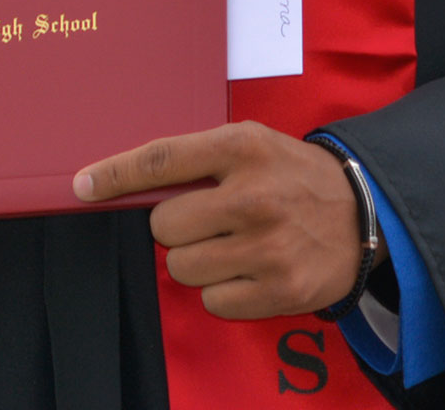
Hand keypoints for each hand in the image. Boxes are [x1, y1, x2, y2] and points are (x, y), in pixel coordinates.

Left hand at [73, 121, 380, 319]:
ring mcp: (267, 247)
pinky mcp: (280, 290)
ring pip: (182, 267)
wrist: (363, 211)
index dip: (116, 174)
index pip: (162, 160)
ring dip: (195, 259)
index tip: (81, 185)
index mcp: (240, 147)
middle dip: (174, 226)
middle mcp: (252, 196)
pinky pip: (213, 301)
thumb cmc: (290, 174)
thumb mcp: (250, 143)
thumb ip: (199, 160)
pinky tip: (247, 269)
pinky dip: (221, 290)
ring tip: (228, 244)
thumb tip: (131, 186)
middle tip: (204, 219)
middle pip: (164, 226)